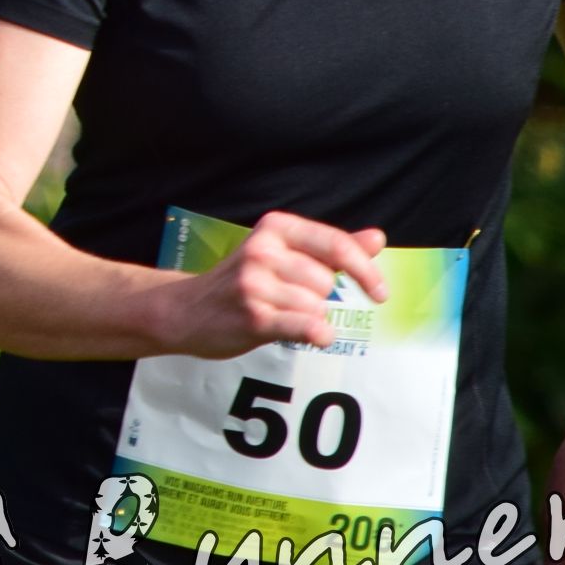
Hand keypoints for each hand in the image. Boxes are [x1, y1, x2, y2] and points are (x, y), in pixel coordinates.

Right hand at [157, 213, 385, 357]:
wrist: (184, 309)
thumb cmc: (242, 282)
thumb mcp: (282, 254)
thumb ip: (331, 247)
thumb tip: (376, 237)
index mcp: (274, 228)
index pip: (336, 244)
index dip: (365, 270)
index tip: (379, 292)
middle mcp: (262, 251)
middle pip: (327, 281)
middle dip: (319, 297)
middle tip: (290, 300)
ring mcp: (255, 284)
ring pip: (318, 307)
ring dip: (309, 317)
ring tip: (279, 314)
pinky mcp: (253, 316)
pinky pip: (306, 325)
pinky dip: (318, 334)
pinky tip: (316, 335)